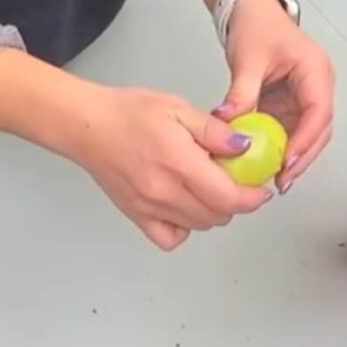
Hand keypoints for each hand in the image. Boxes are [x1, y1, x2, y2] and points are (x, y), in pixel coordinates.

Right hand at [73, 86, 271, 250]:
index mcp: (179, 163)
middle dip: (235, 202)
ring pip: (198, 226)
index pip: (228, 197)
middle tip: (234, 180)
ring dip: (213, 212)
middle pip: (217, 216)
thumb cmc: (128, 112)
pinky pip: (170, 238)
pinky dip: (184, 228)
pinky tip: (184, 206)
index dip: (252, 198)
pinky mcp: (137, 215)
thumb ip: (215, 131)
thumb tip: (245, 147)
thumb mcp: (178, 108)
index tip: (260, 190)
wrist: (87, 125)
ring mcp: (149, 208)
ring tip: (208, 187)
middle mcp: (164, 192)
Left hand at [215, 0, 333, 193]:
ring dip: (292, 156)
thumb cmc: (256, 26)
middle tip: (282, 181)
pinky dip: (279, 147)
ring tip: (273, 180)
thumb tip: (228, 122)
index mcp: (315, 71)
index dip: (306, 140)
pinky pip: (289, 130)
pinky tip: (265, 163)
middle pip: (319, 130)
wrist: (251, 11)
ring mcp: (306, 96)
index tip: (288, 161)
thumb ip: (241, 92)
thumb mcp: (247, 59)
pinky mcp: (291, 103)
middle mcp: (317, 86)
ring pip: (307, 134)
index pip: (319, 112)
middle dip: (302, 157)